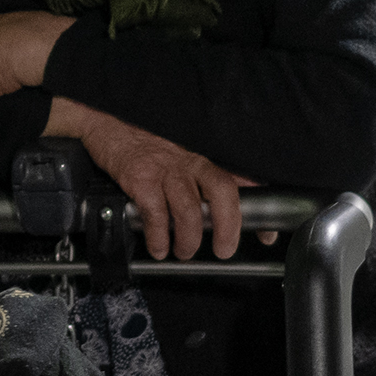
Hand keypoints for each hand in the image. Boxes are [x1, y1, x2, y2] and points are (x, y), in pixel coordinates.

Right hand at [60, 102, 252, 259]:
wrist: (109, 124)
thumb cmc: (146, 144)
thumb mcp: (182, 156)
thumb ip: (204, 180)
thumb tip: (228, 208)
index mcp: (203, 160)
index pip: (240, 183)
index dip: (256, 211)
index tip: (266, 236)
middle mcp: (189, 162)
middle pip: (222, 193)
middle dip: (228, 227)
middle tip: (224, 250)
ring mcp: (165, 169)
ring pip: (189, 209)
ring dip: (189, 238)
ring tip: (184, 251)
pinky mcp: (140, 178)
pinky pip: (156, 213)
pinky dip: (159, 236)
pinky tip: (158, 246)